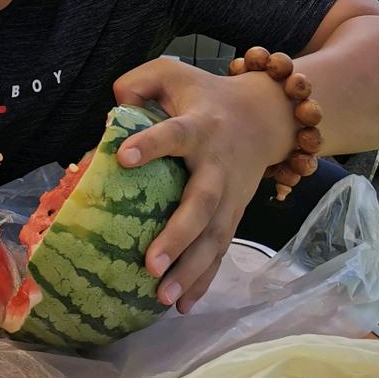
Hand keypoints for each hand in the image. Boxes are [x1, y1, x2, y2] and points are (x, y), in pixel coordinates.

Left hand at [112, 58, 296, 312]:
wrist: (265, 116)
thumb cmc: (202, 94)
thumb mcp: (170, 72)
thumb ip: (136, 83)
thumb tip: (112, 108)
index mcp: (198, 126)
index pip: (174, 134)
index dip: (150, 144)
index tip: (122, 157)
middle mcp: (217, 165)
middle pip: (202, 203)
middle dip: (178, 235)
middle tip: (149, 262)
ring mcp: (230, 196)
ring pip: (214, 237)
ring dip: (189, 269)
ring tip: (160, 295)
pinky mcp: (234, 216)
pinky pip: (219, 252)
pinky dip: (203, 279)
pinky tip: (181, 305)